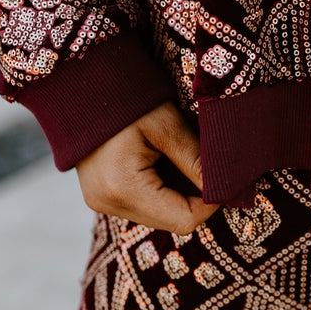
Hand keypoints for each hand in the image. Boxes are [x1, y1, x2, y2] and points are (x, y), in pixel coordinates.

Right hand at [75, 101, 216, 235]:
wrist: (82, 87)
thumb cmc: (127, 99)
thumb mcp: (168, 125)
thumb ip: (197, 160)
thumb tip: (228, 186)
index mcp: (123, 188)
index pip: (184, 220)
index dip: (211, 204)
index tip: (224, 179)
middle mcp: (107, 204)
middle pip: (171, 222)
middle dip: (196, 200)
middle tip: (207, 168)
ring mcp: (101, 203)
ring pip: (159, 217)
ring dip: (178, 196)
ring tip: (180, 161)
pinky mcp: (100, 197)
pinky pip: (143, 206)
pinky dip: (161, 192)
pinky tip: (162, 165)